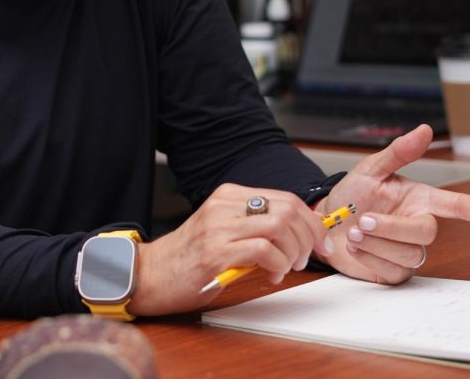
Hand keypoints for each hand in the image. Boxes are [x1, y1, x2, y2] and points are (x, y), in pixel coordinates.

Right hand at [128, 183, 334, 316]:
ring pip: (279, 226)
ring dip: (294, 251)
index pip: (284, 198)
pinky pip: (263, 250)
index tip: (321, 240)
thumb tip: (300, 235)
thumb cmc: (188, 258)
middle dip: (309, 236)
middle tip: (308, 258)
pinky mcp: (215, 252)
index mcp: (227, 195)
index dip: (311, 220)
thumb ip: (254, 227)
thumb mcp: (222, 231)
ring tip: (288, 267)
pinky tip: (272, 275)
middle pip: (287, 209)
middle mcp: (224, 206)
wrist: (149, 274)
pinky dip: (278, 265)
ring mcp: (218, 227)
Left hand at [314, 124, 469, 283]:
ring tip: (354, 232)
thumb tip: (424, 129)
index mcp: (420, 199)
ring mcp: (409, 251)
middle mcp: (419, 224)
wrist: (324, 224)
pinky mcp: (395, 272)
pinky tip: (355, 248)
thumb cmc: (351, 196)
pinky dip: (368, 258)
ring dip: (375, 243)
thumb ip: (398, 152)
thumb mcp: (371, 169)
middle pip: (427, 233)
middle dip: (391, 228)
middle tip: (362, 220)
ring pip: (409, 254)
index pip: (457, 205)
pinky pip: (392, 271)